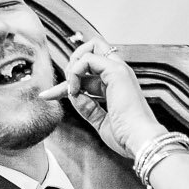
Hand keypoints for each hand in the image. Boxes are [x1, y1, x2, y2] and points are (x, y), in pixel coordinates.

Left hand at [41, 38, 163, 159]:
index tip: (48, 95)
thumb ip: (88, 108)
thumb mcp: (100, 121)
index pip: (88, 74)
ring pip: (91, 47)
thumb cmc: (126, 137)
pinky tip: (74, 90)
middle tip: (64, 88)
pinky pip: (87, 60)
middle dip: (72, 64)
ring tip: (70, 88)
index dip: (67, 82)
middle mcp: (118, 74)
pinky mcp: (116, 71)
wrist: (140, 141)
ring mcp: (119, 70)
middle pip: (91, 52)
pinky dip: (75, 72)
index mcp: (116, 86)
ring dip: (73, 66)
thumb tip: (73, 95)